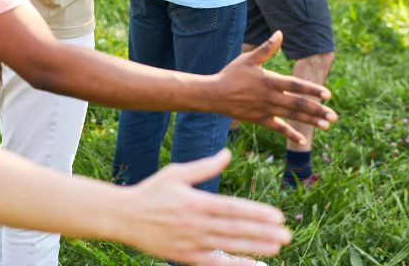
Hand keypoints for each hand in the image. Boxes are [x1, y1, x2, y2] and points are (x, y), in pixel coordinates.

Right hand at [120, 149, 290, 263]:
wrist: (122, 216)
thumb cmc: (151, 191)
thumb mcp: (177, 173)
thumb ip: (205, 166)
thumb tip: (227, 153)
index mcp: (195, 201)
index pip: (233, 209)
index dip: (256, 214)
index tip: (277, 216)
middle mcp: (195, 223)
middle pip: (235, 229)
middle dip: (263, 232)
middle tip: (286, 234)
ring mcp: (190, 241)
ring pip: (228, 246)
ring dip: (254, 247)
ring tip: (277, 246)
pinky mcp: (184, 256)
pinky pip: (213, 262)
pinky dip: (233, 264)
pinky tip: (253, 264)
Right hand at [209, 31, 336, 144]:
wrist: (214, 95)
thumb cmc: (231, 74)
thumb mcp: (248, 59)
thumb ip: (266, 49)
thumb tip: (280, 33)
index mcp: (270, 81)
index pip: (295, 85)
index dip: (311, 90)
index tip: (327, 95)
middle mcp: (270, 97)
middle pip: (298, 104)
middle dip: (317, 110)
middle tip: (334, 116)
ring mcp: (266, 110)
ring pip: (292, 116)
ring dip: (310, 121)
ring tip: (327, 125)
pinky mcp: (260, 120)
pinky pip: (278, 128)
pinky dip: (290, 134)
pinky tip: (302, 141)